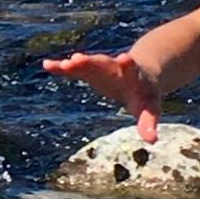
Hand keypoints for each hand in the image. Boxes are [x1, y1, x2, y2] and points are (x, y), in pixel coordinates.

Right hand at [43, 48, 164, 139]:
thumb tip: (152, 140)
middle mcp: (115, 67)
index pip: (132, 69)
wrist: (140, 73)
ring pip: (87, 63)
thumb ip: (148, 123)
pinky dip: (61, 67)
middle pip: (104, 63)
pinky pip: (74, 69)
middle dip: (92, 62)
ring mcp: (101, 67)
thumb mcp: (150, 109)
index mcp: (134, 75)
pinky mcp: (89, 70)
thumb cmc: (146, 95)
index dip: (128, 65)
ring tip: (64, 64)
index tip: (124, 58)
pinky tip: (46, 65)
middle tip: (78, 59)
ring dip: (76, 64)